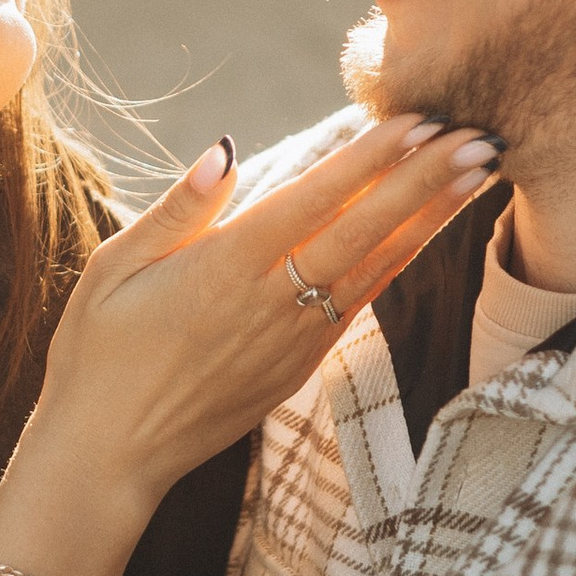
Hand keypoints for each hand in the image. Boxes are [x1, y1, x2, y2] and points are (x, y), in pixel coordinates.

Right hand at [31, 113, 497, 508]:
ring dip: (430, 216)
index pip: (313, 200)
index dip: (369, 159)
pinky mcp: (300, 366)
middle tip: (479, 136)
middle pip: (363, 230)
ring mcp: (293, 339)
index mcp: (223, 269)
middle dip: (425, 180)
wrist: (108, 454)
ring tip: (479, 173)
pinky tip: (427, 230)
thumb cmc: (96, 354)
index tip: (417, 120)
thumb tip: (226, 151)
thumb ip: (178, 211)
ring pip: (376, 266)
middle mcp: (270, 303)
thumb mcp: (112, 269)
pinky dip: (399, 260)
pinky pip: (360, 302)